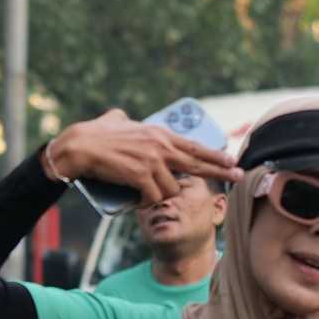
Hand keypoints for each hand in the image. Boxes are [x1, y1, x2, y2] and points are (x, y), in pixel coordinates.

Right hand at [43, 107, 238, 205]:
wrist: (79, 146)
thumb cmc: (93, 133)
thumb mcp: (116, 120)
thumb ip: (125, 120)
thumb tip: (123, 117)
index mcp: (159, 134)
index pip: (194, 146)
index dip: (215, 155)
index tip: (231, 160)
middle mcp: (161, 146)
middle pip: (198, 163)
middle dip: (221, 170)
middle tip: (240, 175)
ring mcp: (152, 162)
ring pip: (171, 189)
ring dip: (160, 194)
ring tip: (144, 192)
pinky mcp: (140, 176)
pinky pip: (153, 197)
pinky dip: (145, 202)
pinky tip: (136, 200)